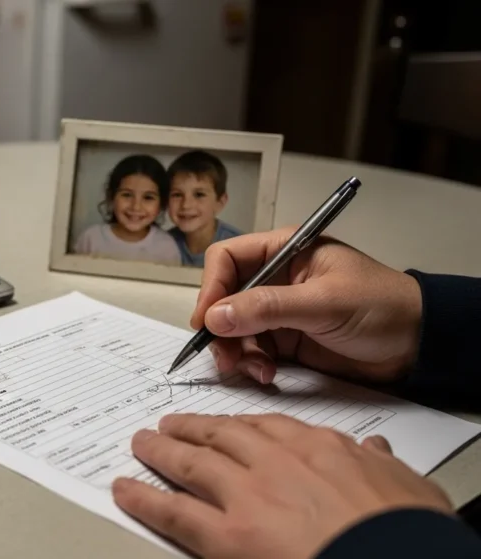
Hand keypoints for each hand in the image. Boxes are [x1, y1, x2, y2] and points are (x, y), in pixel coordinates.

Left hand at [112, 413, 454, 558]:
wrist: (398, 558)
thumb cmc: (406, 533)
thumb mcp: (407, 487)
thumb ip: (378, 465)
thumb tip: (374, 451)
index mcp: (318, 449)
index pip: (267, 427)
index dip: (237, 425)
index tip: (224, 424)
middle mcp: (275, 463)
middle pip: (220, 437)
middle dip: (190, 429)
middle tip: (168, 424)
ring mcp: (246, 497)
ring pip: (190, 464)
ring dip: (161, 451)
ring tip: (142, 443)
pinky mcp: (225, 536)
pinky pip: (173, 512)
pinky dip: (143, 498)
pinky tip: (124, 489)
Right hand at [190, 227, 422, 384]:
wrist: (420, 345)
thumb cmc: (382, 307)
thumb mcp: (324, 303)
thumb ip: (268, 308)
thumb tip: (214, 317)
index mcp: (284, 251)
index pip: (227, 259)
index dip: (212, 287)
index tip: (207, 319)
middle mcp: (275, 279)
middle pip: (224, 297)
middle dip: (220, 327)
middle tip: (225, 355)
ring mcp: (279, 312)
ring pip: (233, 328)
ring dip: (235, 351)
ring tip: (253, 370)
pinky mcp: (286, 341)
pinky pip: (252, 351)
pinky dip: (252, 365)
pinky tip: (267, 375)